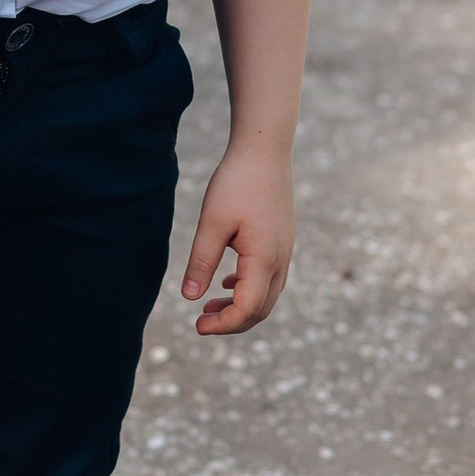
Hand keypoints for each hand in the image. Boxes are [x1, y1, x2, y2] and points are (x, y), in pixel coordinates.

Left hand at [180, 139, 293, 335]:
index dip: (222, 325)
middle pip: (260, 310)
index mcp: (264, 260)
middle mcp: (280, 260)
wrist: (265, 148)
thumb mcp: (212, 223)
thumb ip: (201, 262)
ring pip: (267, 295)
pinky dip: (249, 288)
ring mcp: (285, 250)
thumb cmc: (236, 182)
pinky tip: (227, 281)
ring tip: (209, 307)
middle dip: (231, 322)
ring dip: (240, 306)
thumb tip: (189, 298)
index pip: (246, 310)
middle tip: (200, 322)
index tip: (196, 326)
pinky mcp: (282, 240)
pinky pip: (270, 277)